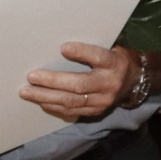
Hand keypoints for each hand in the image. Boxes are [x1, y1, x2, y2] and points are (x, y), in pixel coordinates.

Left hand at [20, 42, 137, 122]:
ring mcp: (103, 101)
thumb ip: (89, 50)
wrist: (132, 82)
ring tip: (27, 92)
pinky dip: (53, 107)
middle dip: (52, 81)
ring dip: (46, 97)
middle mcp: (109, 84)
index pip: (98, 57)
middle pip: (79, 84)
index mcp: (113, 63)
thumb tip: (60, 47)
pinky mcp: (96, 112)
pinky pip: (72, 112)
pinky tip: (40, 102)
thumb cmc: (113, 60)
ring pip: (72, 101)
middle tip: (31, 77)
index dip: (82, 52)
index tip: (63, 48)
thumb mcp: (109, 49)